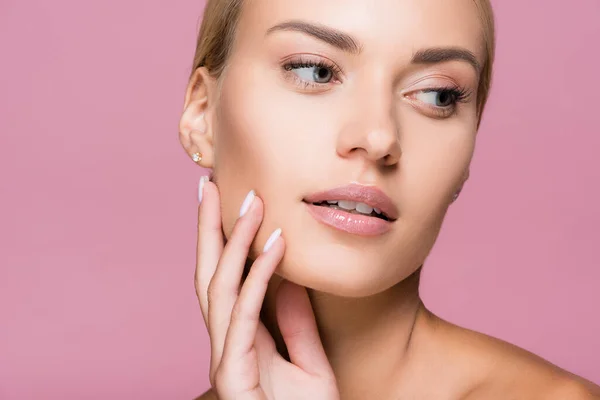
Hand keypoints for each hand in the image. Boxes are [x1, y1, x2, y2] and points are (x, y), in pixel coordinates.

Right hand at [195, 177, 339, 399]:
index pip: (224, 277)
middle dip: (209, 227)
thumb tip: (291, 278)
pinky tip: (275, 242)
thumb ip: (295, 321)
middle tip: (211, 182)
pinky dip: (259, 274)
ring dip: (235, 239)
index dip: (222, 238)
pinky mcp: (235, 372)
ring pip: (221, 285)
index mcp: (241, 335)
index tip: (226, 197)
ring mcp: (227, 356)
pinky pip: (245, 312)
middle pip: (209, 273)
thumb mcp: (309, 360)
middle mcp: (226, 341)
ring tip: (250, 199)